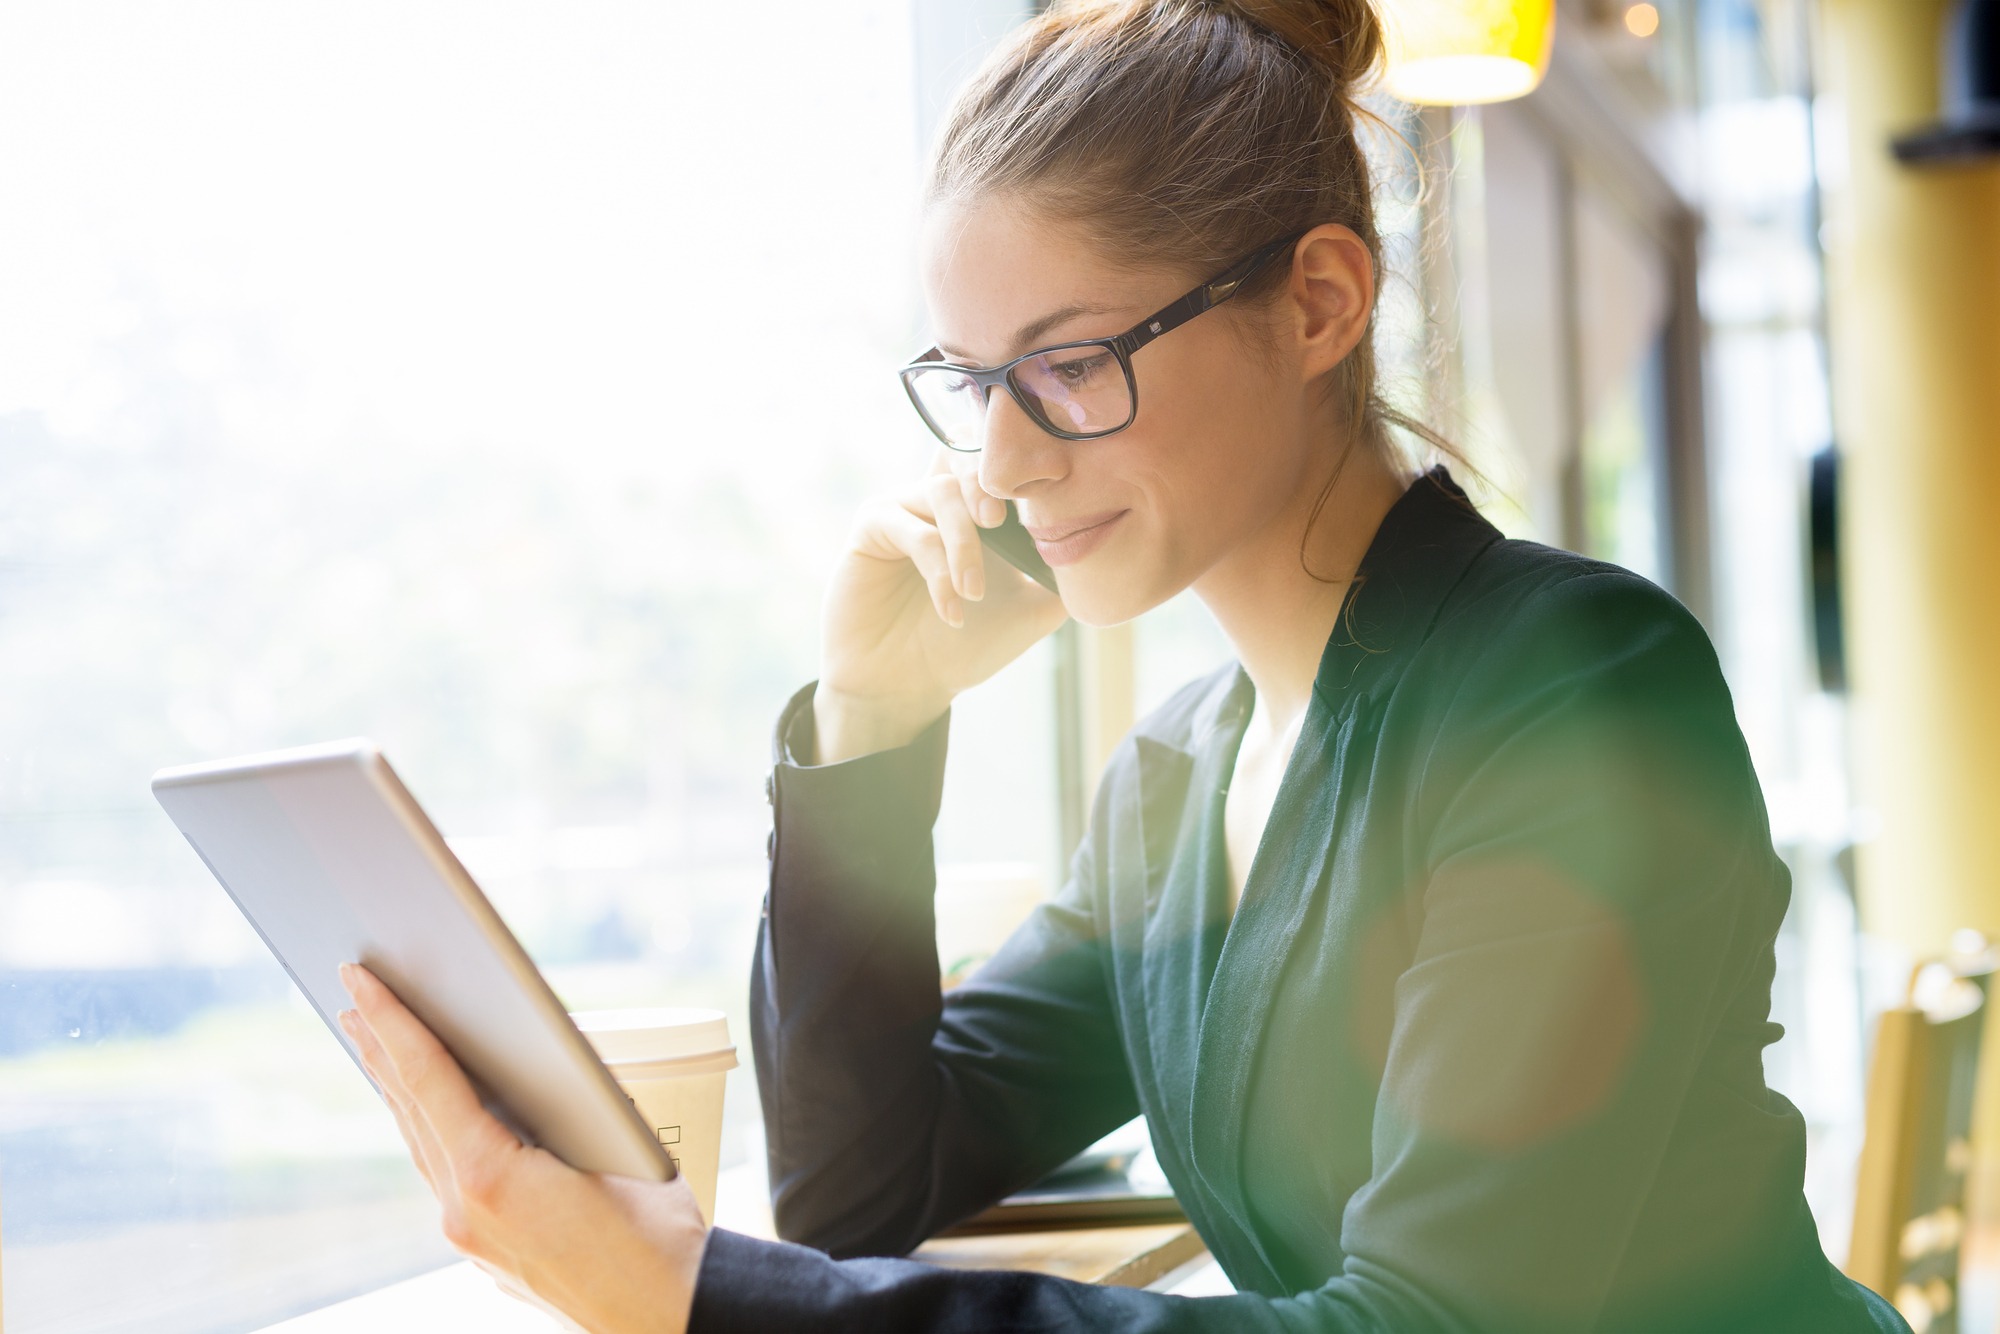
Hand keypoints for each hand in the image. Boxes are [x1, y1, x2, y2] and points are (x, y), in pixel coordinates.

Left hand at [337, 964, 705, 1333]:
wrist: (669, 1315)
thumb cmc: (659, 1236)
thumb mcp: (618, 1144)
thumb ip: (564, 1103)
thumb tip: (536, 1061)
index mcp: (491, 1177)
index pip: (429, 1078)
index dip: (394, 1021)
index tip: (362, 980)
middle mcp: (465, 1212)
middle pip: (413, 1111)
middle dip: (382, 1048)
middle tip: (355, 996)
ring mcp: (471, 1239)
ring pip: (424, 1147)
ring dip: (400, 1090)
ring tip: (377, 1045)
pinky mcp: (488, 1254)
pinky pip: (445, 1178)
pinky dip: (431, 1132)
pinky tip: (433, 1117)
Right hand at [816, 452, 1066, 761]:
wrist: (909, 687)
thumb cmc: (967, 646)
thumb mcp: (1031, 612)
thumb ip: (1064, 577)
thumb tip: (1105, 546)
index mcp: (980, 510)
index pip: (1000, 460)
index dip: (1022, 465)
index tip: (1048, 490)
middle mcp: (941, 499)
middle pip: (964, 449)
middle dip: (988, 481)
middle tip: (1002, 520)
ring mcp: (905, 508)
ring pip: (942, 492)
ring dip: (964, 544)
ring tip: (974, 593)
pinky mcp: (873, 528)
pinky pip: (910, 529)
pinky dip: (936, 568)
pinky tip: (951, 610)